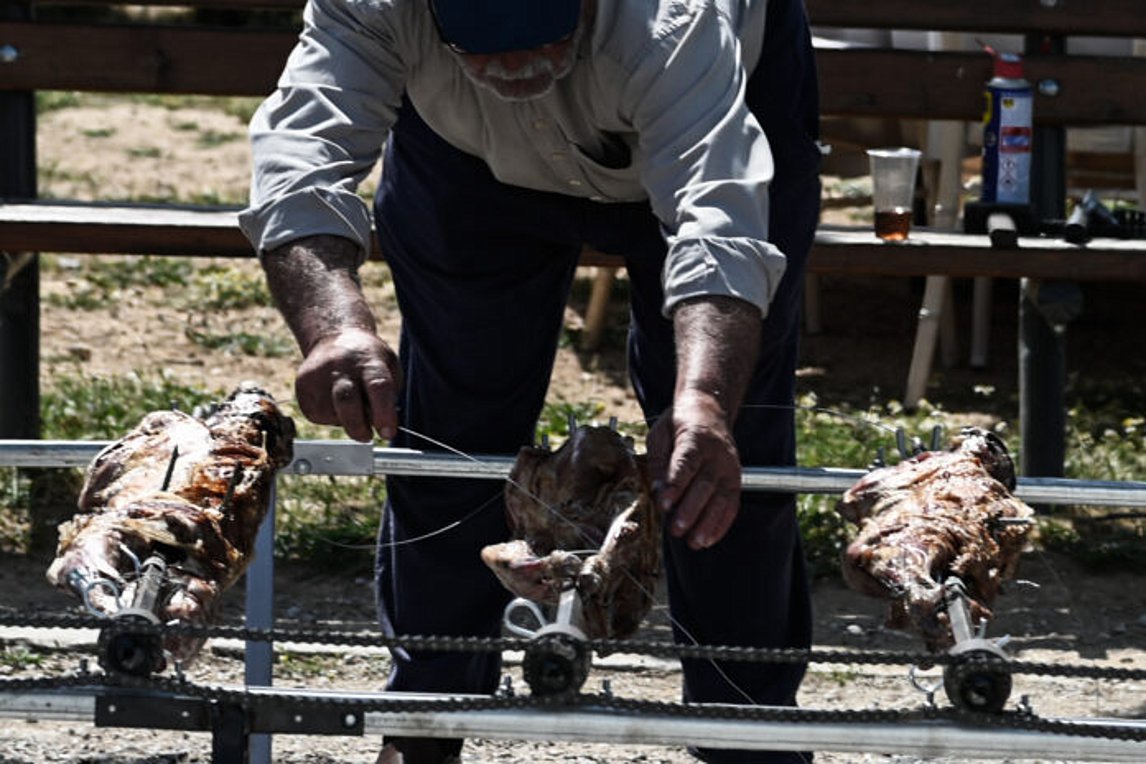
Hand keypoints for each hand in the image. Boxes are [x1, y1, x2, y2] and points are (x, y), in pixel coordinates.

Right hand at [295, 327, 400, 442]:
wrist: (334, 339)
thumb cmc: (368, 361)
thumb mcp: (389, 368)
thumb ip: (388, 396)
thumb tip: (379, 426)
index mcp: (369, 360)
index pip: (378, 387)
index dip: (384, 414)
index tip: (388, 433)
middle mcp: (341, 365)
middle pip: (347, 402)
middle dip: (358, 428)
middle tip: (367, 436)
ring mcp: (318, 374)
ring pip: (331, 414)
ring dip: (345, 421)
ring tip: (350, 405)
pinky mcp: (302, 386)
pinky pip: (317, 415)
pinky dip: (330, 417)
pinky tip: (334, 401)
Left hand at [647, 391, 741, 549]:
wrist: (710, 410)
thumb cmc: (680, 424)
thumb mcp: (660, 434)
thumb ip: (658, 462)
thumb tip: (656, 491)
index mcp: (694, 438)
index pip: (686, 464)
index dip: (676, 486)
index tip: (664, 504)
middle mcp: (716, 454)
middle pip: (705, 484)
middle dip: (691, 509)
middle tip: (676, 529)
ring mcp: (729, 467)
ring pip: (721, 497)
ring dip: (708, 522)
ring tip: (694, 542)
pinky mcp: (736, 478)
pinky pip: (732, 503)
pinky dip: (722, 523)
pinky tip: (710, 538)